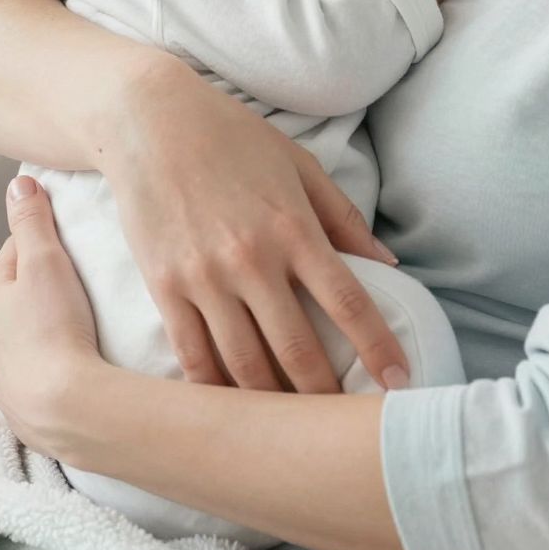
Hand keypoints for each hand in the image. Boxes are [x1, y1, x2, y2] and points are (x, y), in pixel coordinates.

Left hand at [0, 177, 100, 453]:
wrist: (66, 407)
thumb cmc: (55, 327)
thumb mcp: (46, 261)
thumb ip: (32, 222)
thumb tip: (17, 184)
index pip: (14, 254)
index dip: (43, 242)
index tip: (70, 240)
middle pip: (17, 299)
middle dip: (43, 290)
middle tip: (81, 285)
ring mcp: (3, 376)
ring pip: (25, 340)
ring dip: (46, 331)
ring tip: (81, 329)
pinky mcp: (22, 407)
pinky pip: (37, 377)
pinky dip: (52, 368)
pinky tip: (73, 369)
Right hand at [106, 60, 410, 395]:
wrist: (148, 120)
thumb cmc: (232, 139)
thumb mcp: (298, 166)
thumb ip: (343, 219)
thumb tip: (388, 266)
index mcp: (294, 229)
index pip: (349, 303)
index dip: (379, 349)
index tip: (400, 384)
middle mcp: (252, 260)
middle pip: (298, 350)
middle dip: (325, 396)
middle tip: (345, 425)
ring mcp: (204, 278)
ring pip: (245, 364)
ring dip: (273, 405)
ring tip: (293, 429)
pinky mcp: (164, 287)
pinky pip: (193, 355)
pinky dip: (215, 391)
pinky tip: (233, 412)